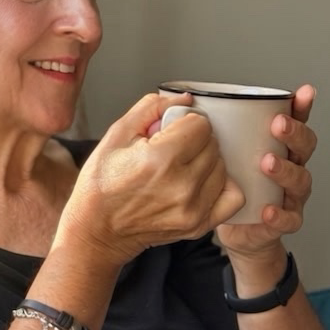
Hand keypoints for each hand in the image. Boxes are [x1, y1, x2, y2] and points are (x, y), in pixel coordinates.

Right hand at [59, 93, 244, 264]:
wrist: (96, 230)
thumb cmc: (100, 186)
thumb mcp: (115, 135)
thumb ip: (151, 108)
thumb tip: (184, 99)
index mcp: (159, 159)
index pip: (200, 124)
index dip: (184, 122)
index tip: (170, 131)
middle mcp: (181, 185)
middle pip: (213, 144)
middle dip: (194, 141)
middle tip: (171, 150)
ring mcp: (193, 209)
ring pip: (222, 167)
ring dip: (206, 162)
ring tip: (180, 167)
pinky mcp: (199, 225)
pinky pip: (232, 196)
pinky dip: (222, 185)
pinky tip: (201, 183)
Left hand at [217, 84, 316, 259]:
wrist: (236, 226)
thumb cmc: (228, 183)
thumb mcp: (221, 152)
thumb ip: (212, 129)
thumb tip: (186, 102)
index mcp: (276, 145)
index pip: (295, 121)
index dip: (301, 107)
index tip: (301, 93)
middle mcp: (289, 165)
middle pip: (303, 146)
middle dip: (293, 134)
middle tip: (277, 126)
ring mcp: (289, 194)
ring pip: (299, 179)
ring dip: (285, 170)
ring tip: (267, 163)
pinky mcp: (282, 220)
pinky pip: (288, 218)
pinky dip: (279, 214)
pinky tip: (267, 209)